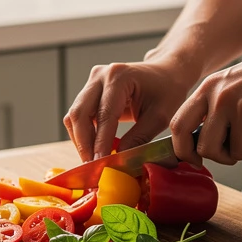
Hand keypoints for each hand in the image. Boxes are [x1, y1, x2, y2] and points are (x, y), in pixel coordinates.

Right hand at [64, 58, 195, 161]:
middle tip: (92, 167)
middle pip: (79, 113)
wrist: (165, 73)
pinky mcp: (90, 91)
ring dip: (81, 141)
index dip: (100, 143)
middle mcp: (100, 76)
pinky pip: (79, 115)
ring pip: (75, 116)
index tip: (100, 164)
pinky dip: (84, 134)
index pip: (104, 115)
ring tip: (93, 160)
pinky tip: (95, 148)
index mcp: (119, 77)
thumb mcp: (159, 117)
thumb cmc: (167, 91)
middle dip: (84, 144)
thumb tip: (119, 162)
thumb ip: (138, 138)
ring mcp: (92, 82)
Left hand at [170, 35, 241, 164]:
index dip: (182, 149)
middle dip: (224, 156)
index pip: (179, 125)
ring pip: (238, 152)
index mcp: (207, 89)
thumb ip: (211, 110)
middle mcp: (221, 97)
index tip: (194, 160)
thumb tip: (198, 147)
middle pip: (206, 149)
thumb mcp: (230, 84)